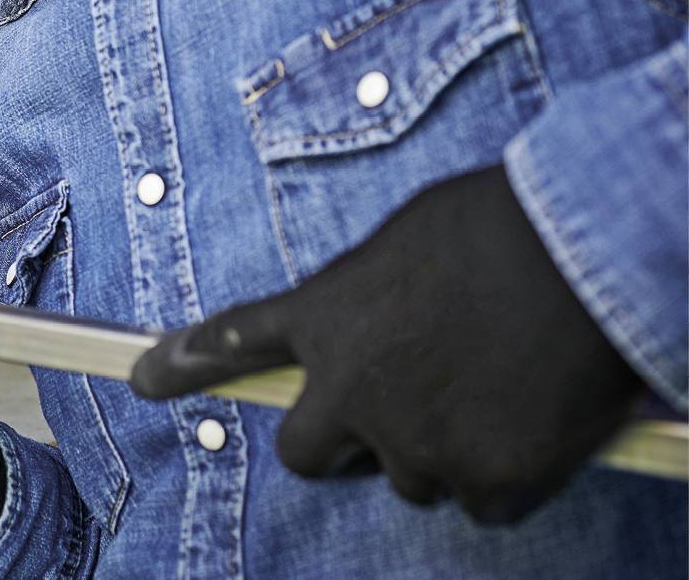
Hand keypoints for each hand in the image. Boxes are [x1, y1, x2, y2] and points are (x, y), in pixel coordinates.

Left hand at [131, 165, 642, 522]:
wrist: (584, 255)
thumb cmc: (501, 224)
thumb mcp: (407, 243)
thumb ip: (377, 297)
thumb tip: (397, 328)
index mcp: (327, 315)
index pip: (233, 340)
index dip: (183, 364)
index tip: (142, 380)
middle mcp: (351, 388)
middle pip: (307, 453)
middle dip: (335, 445)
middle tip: (389, 418)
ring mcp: (415, 442)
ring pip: (410, 479)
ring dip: (440, 449)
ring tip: (496, 387)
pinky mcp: (486, 482)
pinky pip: (484, 501)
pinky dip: (507, 474)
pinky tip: (535, 421)